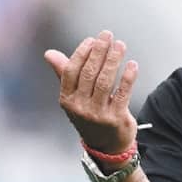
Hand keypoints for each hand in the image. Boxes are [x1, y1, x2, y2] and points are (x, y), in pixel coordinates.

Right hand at [44, 30, 138, 153]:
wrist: (106, 145)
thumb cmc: (90, 114)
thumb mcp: (75, 97)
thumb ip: (65, 74)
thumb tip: (49, 53)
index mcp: (67, 100)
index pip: (71, 72)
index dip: (81, 53)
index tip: (92, 40)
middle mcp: (80, 107)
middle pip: (89, 74)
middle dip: (99, 52)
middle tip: (107, 35)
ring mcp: (98, 114)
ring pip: (106, 81)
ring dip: (114, 60)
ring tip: (120, 45)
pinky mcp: (116, 118)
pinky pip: (123, 93)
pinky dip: (128, 77)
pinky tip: (132, 64)